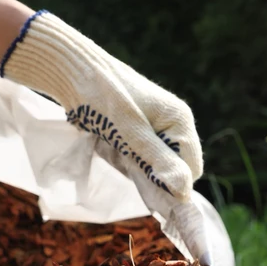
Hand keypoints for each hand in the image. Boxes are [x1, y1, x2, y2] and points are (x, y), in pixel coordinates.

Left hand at [0, 12, 203, 202]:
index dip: (173, 182)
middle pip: (178, 167)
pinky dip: (132, 161)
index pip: (192, 168)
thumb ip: (158, 160)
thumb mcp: (131, 133)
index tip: (145, 181)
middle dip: (157, 176)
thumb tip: (184, 192)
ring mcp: (157, 125)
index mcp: (180, 120)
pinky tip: (115, 152)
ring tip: (118, 155)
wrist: (74, 73)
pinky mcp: (140, 129)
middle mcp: (174, 123)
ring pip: (160, 164)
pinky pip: (145, 156)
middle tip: (128, 166)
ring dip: (142, 169)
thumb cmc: (103, 99)